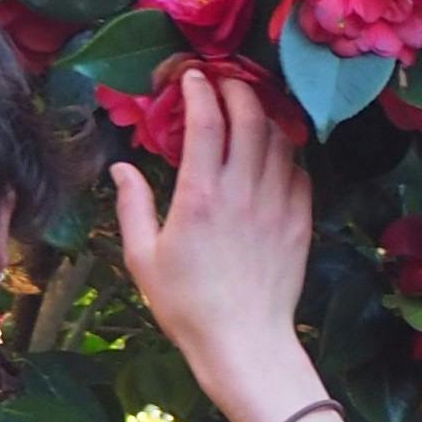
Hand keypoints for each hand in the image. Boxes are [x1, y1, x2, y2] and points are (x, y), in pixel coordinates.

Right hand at [113, 67, 315, 421]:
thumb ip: (132, 206)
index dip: (199, 89)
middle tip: (224, 83)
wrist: (243, 344)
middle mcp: (243, 192)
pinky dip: (286, 153)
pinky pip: (300, 171)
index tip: (191, 77)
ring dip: (264, 116)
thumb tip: (122, 168)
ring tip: (248, 112)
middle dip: (237, 88)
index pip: (206, 120)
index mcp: (201, 196)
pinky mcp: (300, 223)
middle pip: (250, 115)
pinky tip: (272, 156)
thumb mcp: (143, 259)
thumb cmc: (186, 307)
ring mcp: (277, 205)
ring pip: (280, 138)